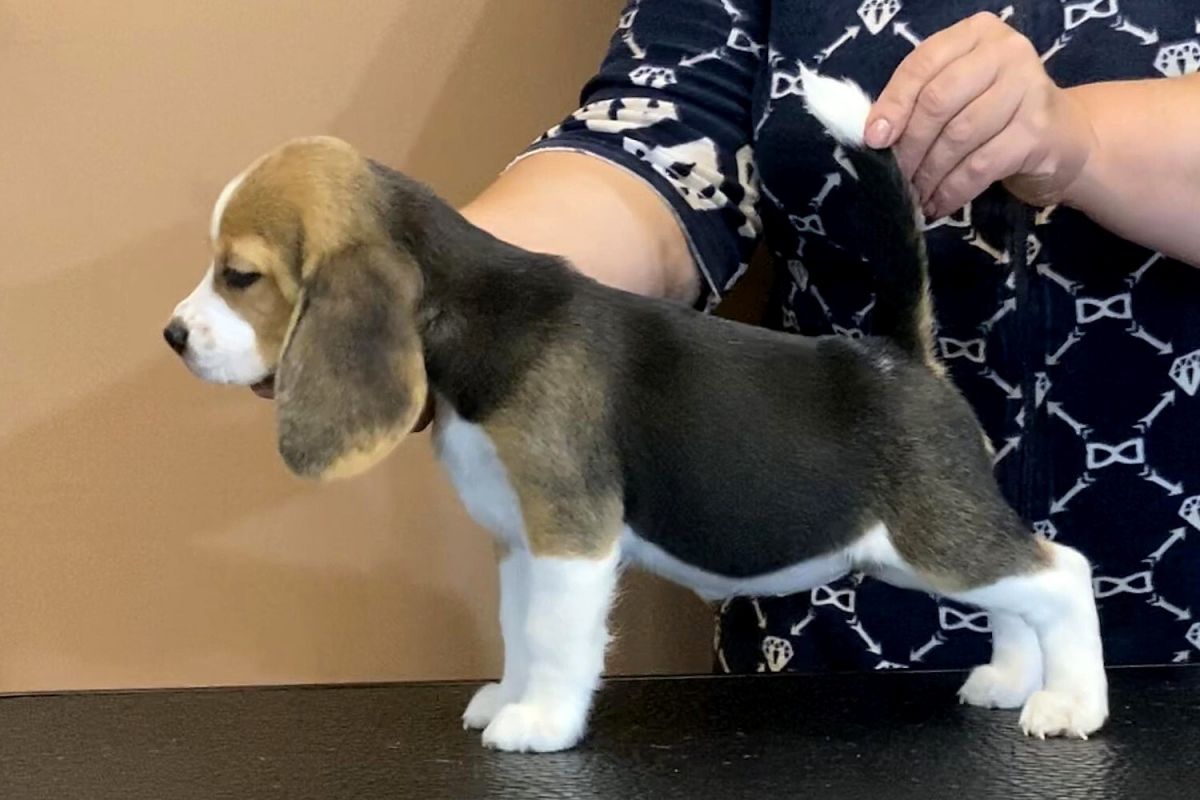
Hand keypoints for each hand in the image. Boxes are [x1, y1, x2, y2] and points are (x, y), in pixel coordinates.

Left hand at [864, 12, 1095, 218]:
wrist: (1063, 138)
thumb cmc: (996, 115)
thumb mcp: (958, 96)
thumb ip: (920, 102)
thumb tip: (876, 136)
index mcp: (976, 34)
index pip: (922, 65)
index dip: (893, 105)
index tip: (874, 141)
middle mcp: (1007, 52)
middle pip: (938, 101)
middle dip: (910, 146)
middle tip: (896, 176)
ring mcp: (1029, 88)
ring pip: (958, 136)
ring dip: (929, 173)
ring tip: (914, 195)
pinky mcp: (1038, 130)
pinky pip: (981, 165)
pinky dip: (952, 190)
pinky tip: (938, 204)